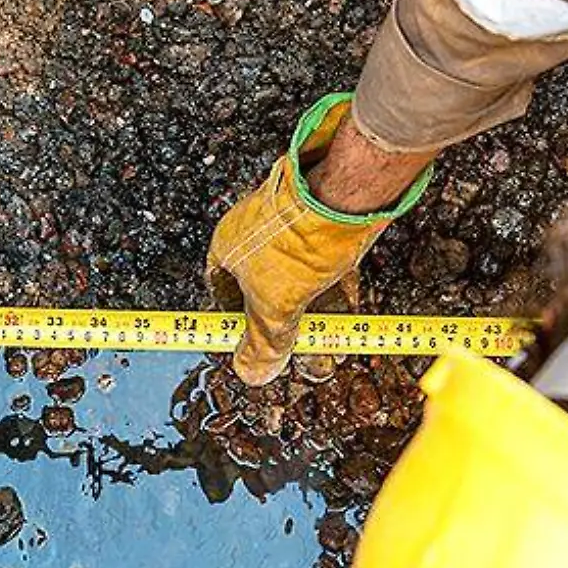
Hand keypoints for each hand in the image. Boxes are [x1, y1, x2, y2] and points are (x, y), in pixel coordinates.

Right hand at [205, 95, 432, 384]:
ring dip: (315, 320)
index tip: (250, 346)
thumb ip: (263, 342)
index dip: (234, 322)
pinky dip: (333, 297)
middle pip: (265, 292)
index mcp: (228, 246)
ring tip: (330, 351)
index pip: (220, 292)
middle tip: (299, 357)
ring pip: (300, 283)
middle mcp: (256, 234)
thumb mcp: (274, 305)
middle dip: (285, 329)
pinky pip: (324, 270)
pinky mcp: (325, 227)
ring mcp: (292, 228)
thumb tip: (251, 373)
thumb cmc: (295, 239)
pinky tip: (347, 322)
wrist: (343, 195)